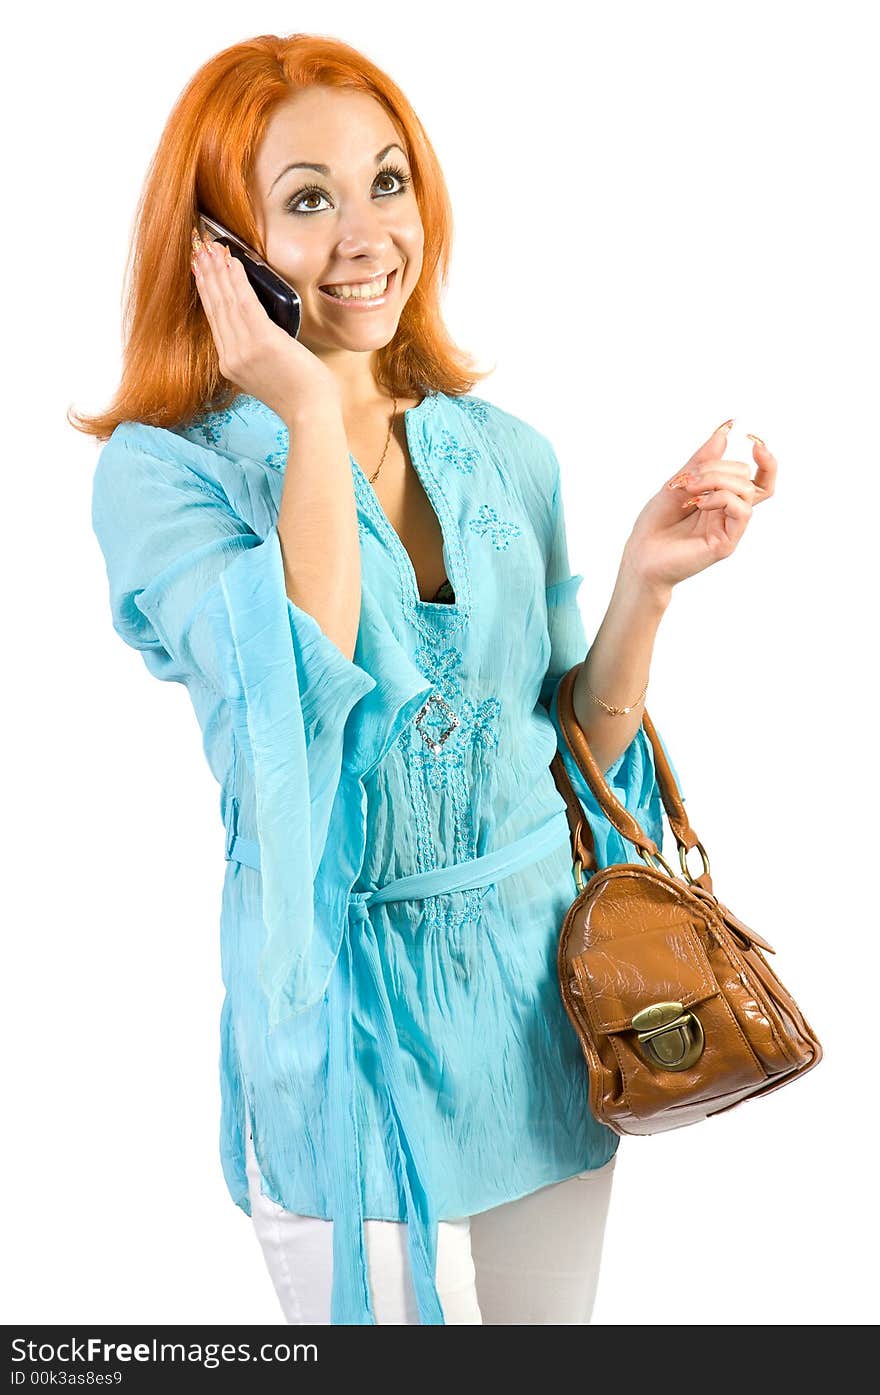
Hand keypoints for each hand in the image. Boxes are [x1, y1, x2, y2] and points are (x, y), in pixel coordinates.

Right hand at [191, 228, 340, 421]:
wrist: (311, 414)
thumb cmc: (300, 395)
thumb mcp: (269, 375)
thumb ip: (257, 355)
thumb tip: (260, 329)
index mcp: (232, 365)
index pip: (216, 322)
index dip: (207, 293)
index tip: (201, 271)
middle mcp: (232, 357)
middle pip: (216, 308)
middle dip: (207, 276)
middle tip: (199, 250)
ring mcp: (244, 351)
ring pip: (226, 303)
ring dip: (218, 272)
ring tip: (211, 249)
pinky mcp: (262, 342)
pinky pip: (245, 304)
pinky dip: (238, 281)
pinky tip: (233, 264)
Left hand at [620, 421, 776, 597]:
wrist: (640, 554)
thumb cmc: (656, 523)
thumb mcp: (678, 482)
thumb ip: (702, 460)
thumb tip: (724, 431)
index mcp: (722, 499)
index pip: (758, 479)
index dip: (765, 459)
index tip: (752, 439)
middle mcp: (730, 513)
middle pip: (746, 477)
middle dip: (717, 467)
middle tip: (688, 478)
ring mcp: (730, 528)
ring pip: (746, 491)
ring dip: (717, 480)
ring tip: (690, 489)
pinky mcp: (727, 543)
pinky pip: (741, 510)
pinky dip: (721, 498)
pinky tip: (699, 503)